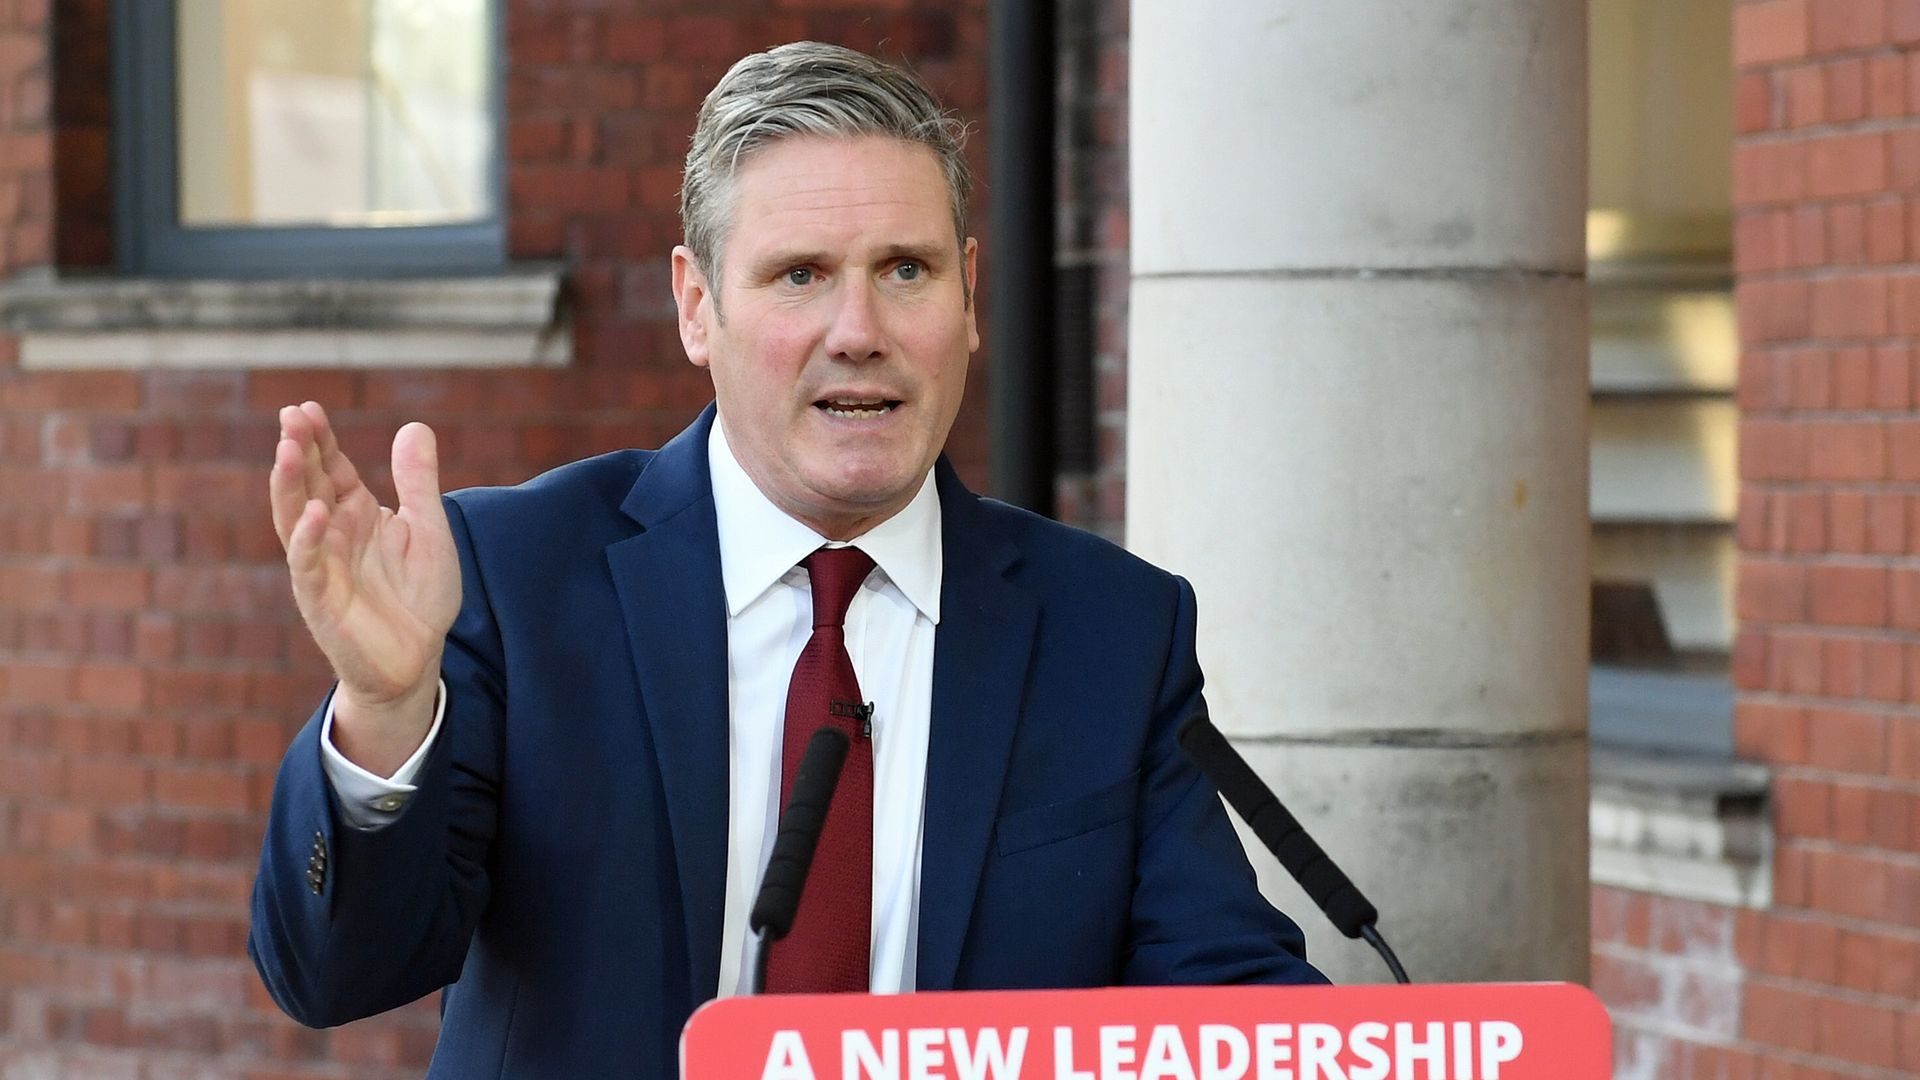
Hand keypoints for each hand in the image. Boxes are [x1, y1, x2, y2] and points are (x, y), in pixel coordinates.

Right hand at [269, 401, 460, 773]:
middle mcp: (332, 533)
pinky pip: (308, 565)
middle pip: (307, 484)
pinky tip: (313, 512)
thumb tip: (415, 425)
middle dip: (299, 450)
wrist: (418, 659)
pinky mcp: (321, 599)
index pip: (331, 467)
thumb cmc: (419, 596)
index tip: (307, 407)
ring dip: (290, 485)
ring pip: (294, 518)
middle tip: (291, 417)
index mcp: (356, 513)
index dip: (320, 439)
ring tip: (289, 450)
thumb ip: (419, 482)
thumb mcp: (429, 530)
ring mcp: (322, 565)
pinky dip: (307, 538)